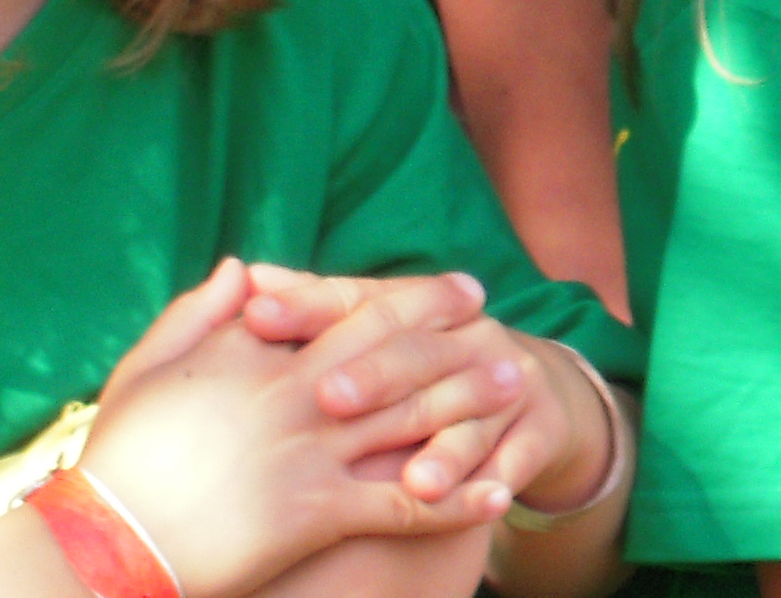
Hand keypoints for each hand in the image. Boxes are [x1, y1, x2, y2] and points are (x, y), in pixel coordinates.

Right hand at [75, 261, 508, 595]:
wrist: (101, 543)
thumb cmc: (120, 459)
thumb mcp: (150, 368)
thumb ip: (200, 311)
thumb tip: (243, 264)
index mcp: (265, 357)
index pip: (358, 312)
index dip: (418, 299)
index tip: (464, 289)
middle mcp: (299, 396)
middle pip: (399, 354)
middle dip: (459, 338)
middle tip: (505, 330)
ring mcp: (312, 453)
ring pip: (412, 417)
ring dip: (471, 403)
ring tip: (519, 391)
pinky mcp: (315, 512)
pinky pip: (401, 503)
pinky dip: (454, 499)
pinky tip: (496, 496)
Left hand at [239, 266, 603, 511]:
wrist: (523, 393)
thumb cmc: (412, 372)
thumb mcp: (369, 338)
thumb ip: (312, 313)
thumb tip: (242, 276)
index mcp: (420, 310)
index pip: (360, 301)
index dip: (309, 306)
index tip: (255, 315)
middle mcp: (467, 337)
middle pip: (418, 354)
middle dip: (376, 375)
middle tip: (329, 398)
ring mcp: (507, 382)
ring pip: (472, 413)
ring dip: (447, 447)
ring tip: (415, 482)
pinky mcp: (537, 429)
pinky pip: (516, 457)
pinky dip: (495, 483)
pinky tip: (482, 503)